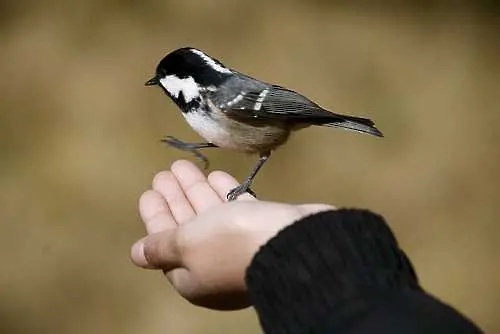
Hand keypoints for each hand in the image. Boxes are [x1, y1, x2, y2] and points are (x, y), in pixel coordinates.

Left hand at [130, 160, 333, 309]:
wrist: (292, 242)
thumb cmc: (230, 244)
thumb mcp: (187, 245)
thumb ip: (162, 246)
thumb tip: (136, 255)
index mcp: (192, 276)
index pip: (165, 245)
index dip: (156, 217)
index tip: (149, 191)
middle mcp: (215, 264)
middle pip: (188, 227)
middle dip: (176, 199)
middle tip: (163, 172)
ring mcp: (240, 246)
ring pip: (212, 214)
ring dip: (197, 190)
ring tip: (183, 165)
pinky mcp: (261, 228)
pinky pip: (236, 209)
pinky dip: (223, 193)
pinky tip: (214, 174)